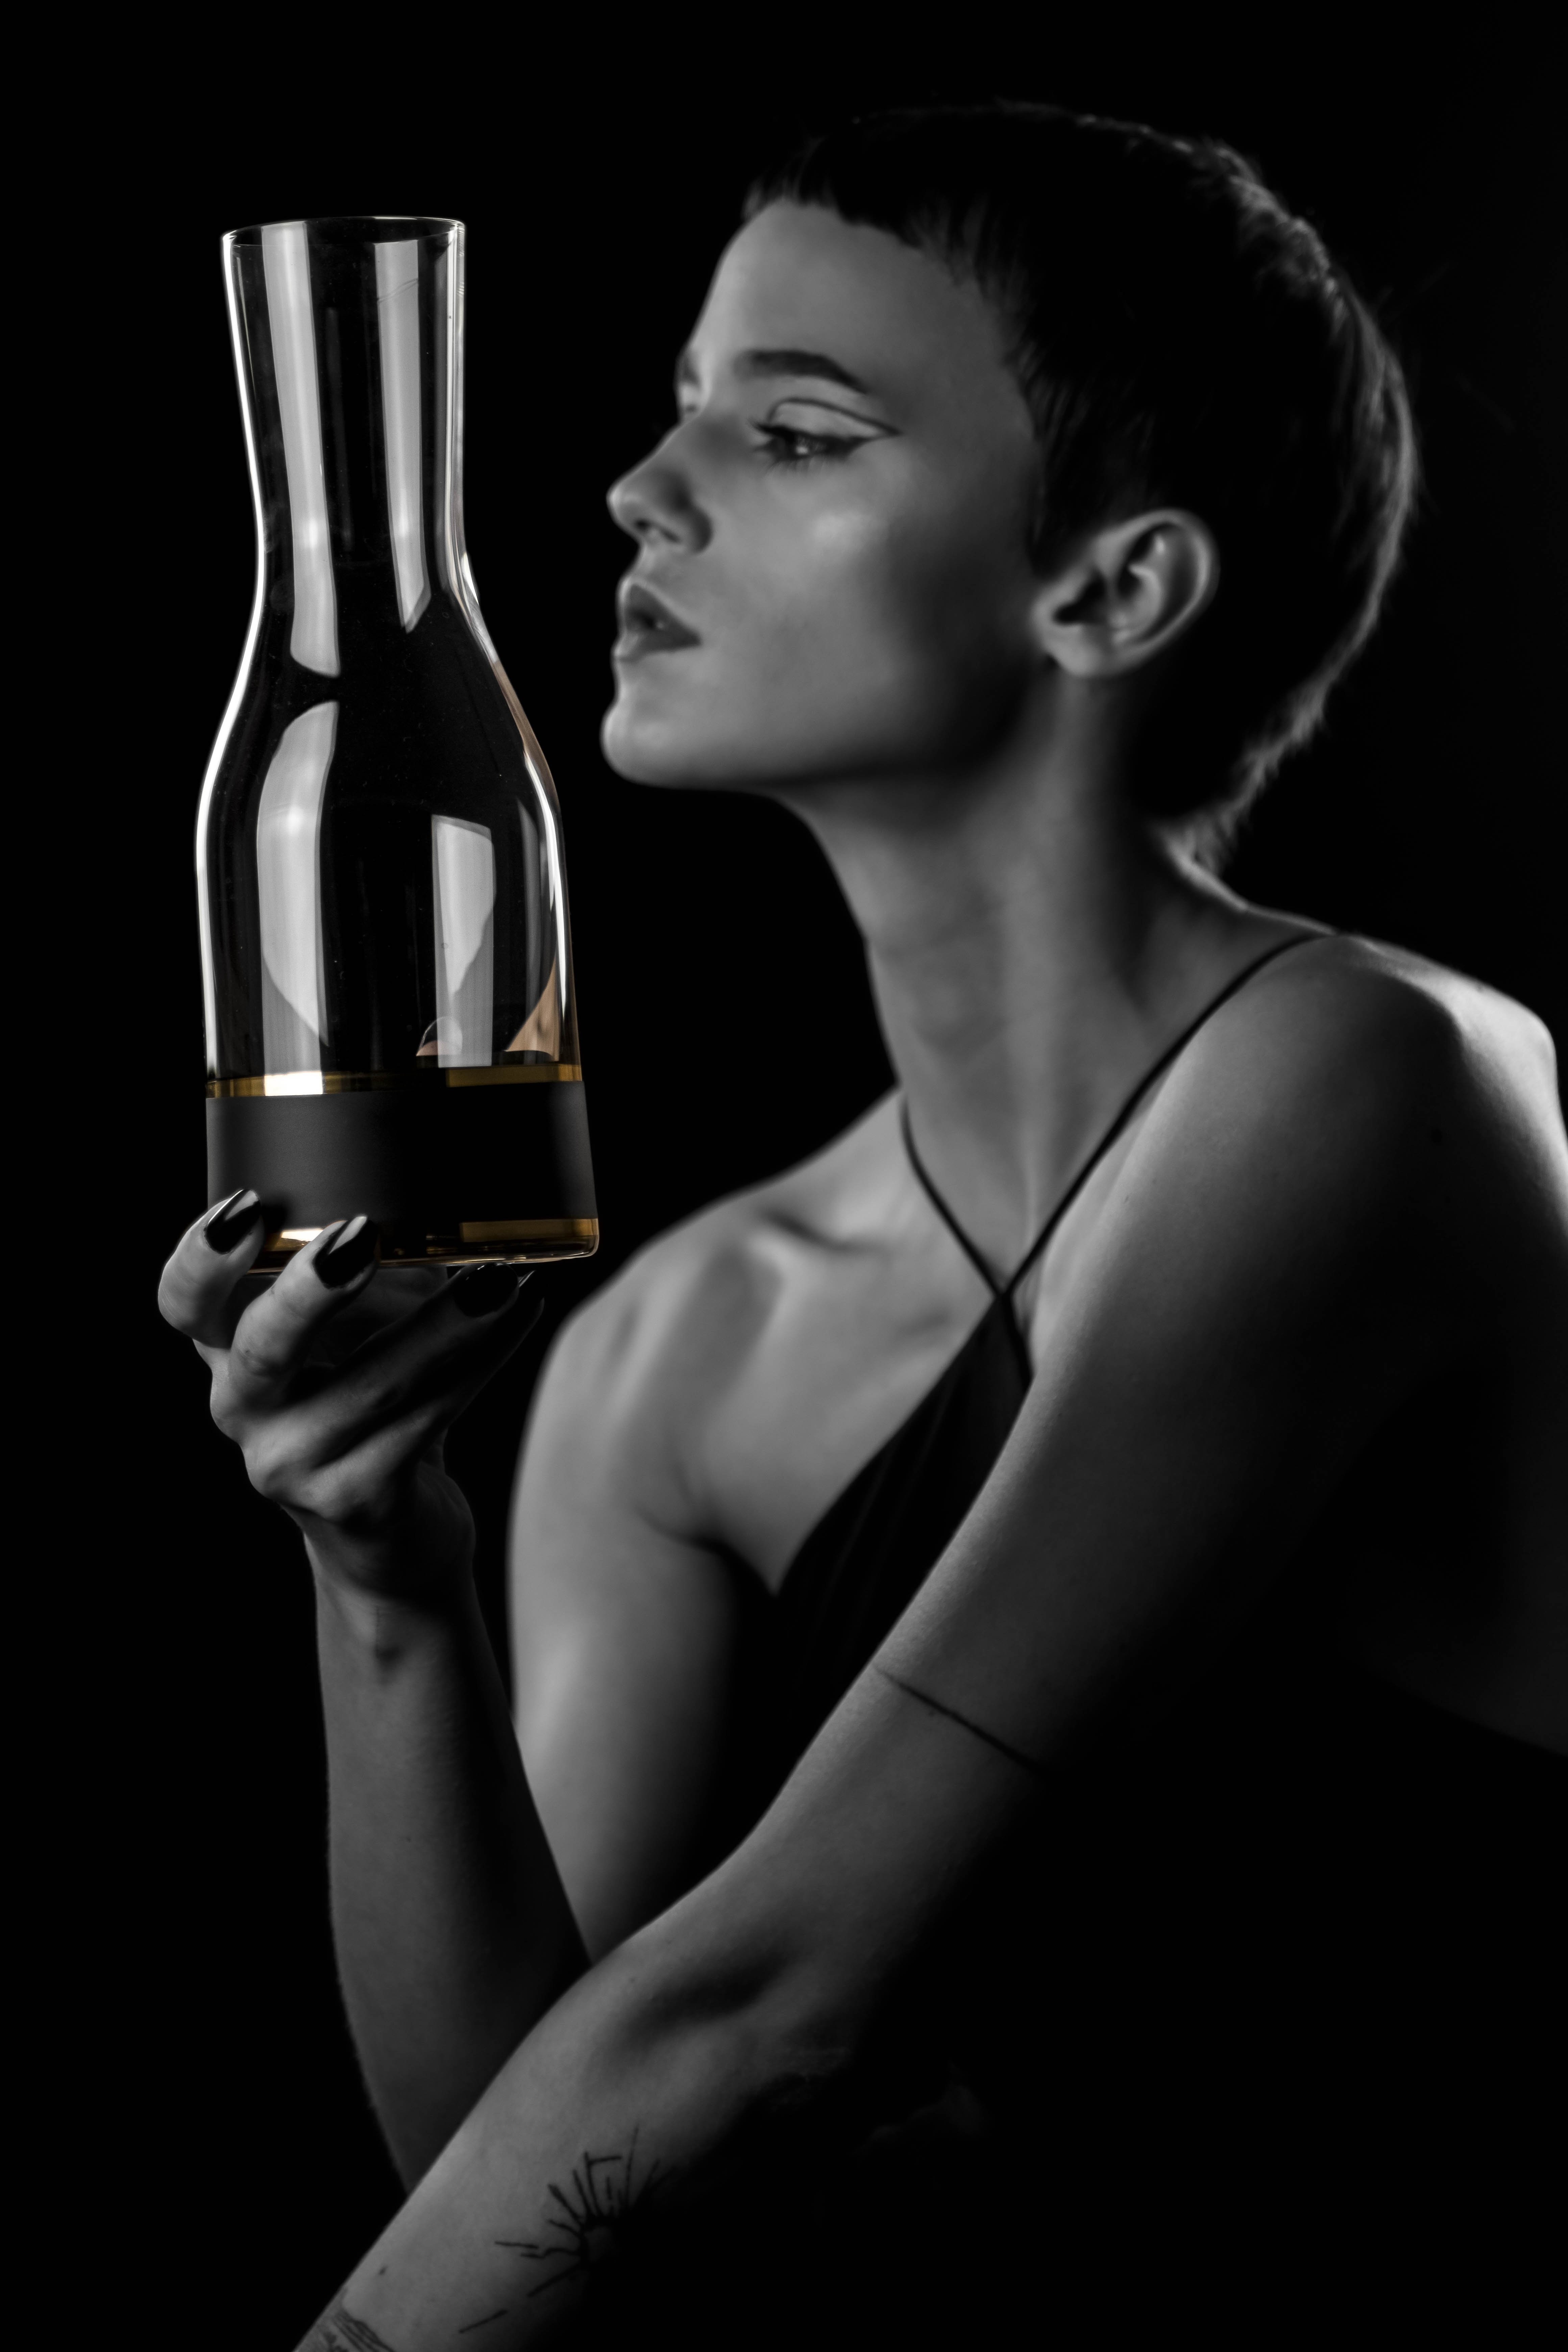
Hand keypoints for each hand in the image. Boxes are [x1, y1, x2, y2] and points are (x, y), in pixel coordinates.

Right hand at [158, 1190, 542, 1605]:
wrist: (390, 1539)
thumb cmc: (367, 1408)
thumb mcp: (345, 1335)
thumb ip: (359, 1272)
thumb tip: (436, 1194)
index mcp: (227, 1355)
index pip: (182, 1304)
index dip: (202, 1258)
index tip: (246, 1207)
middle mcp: (245, 1412)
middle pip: (258, 1350)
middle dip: (307, 1291)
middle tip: (361, 1238)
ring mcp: (294, 1464)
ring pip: (371, 1386)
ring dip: (443, 1325)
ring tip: (498, 1281)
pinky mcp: (357, 1499)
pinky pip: (427, 1419)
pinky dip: (480, 1362)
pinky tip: (520, 1315)